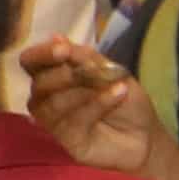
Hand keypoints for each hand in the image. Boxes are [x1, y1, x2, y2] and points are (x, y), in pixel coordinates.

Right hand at [15, 38, 178, 179]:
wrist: (147, 135)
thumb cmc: (125, 101)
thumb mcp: (111, 72)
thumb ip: (84, 58)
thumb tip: (56, 37)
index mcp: (53, 76)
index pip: (31, 63)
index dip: (41, 55)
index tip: (63, 50)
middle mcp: (46, 99)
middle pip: (39, 84)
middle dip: (64, 74)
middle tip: (91, 69)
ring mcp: (54, 123)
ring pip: (53, 104)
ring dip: (84, 89)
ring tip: (114, 83)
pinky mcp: (67, 142)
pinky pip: (74, 121)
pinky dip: (98, 103)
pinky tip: (118, 93)